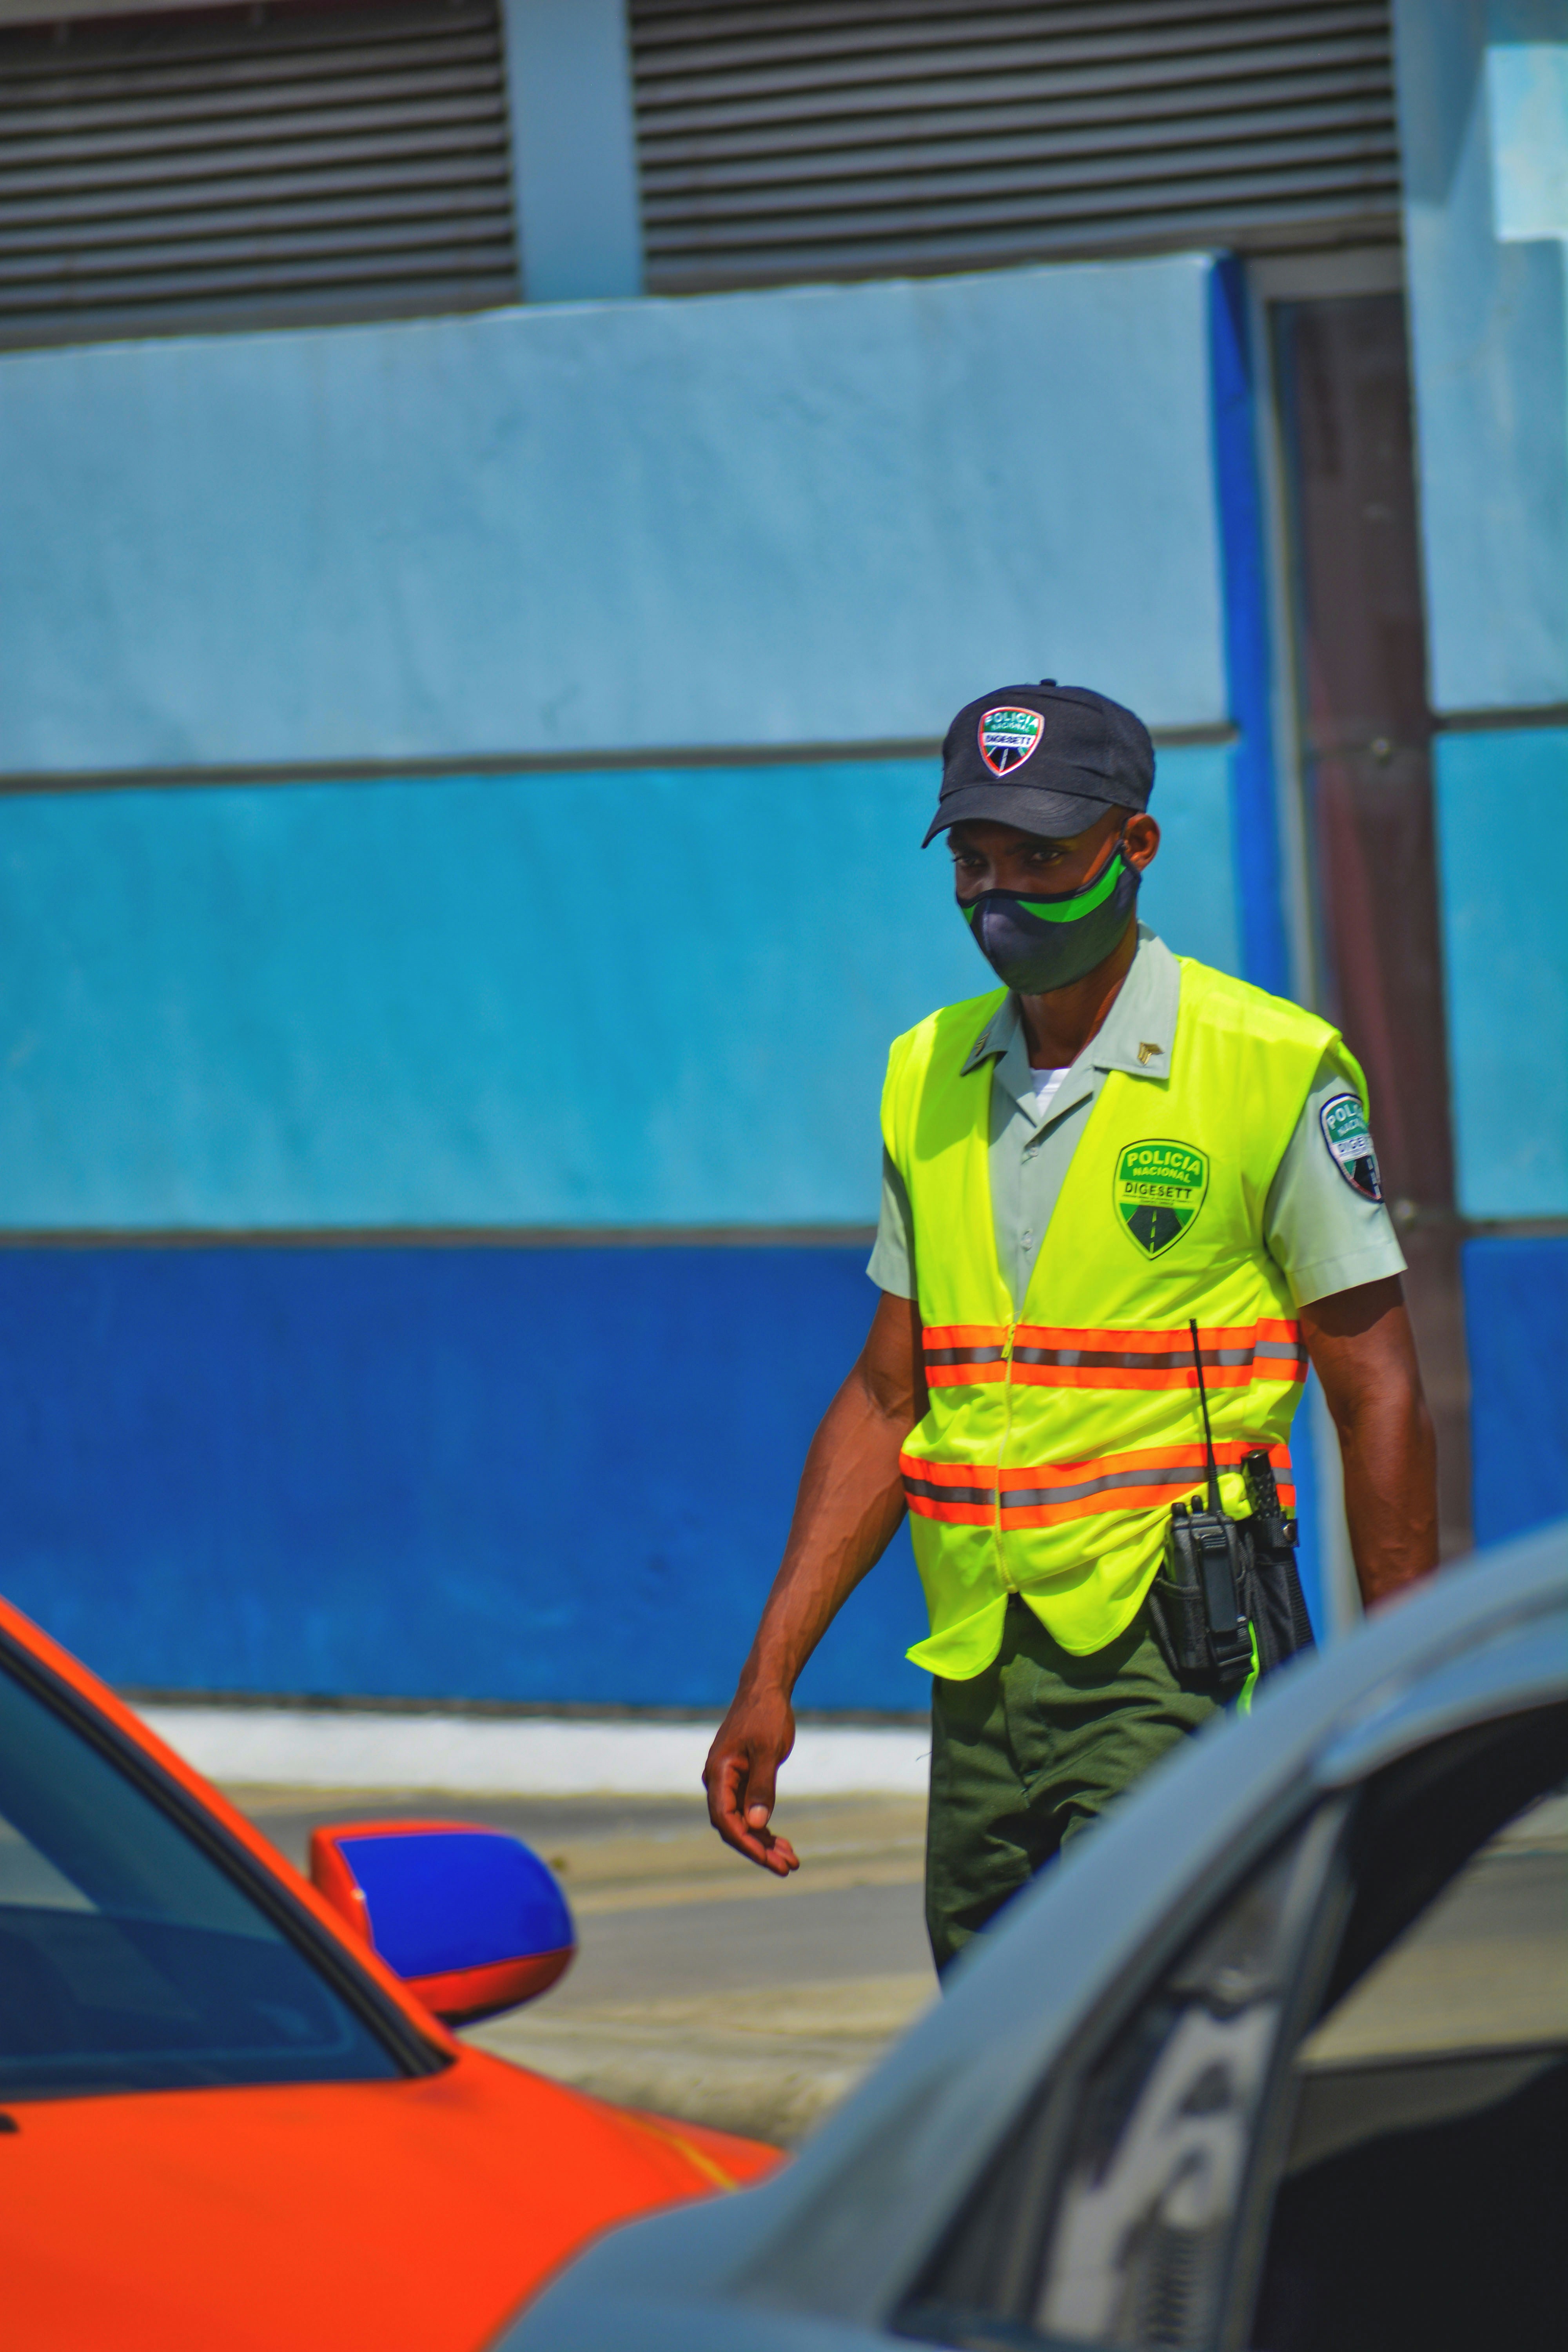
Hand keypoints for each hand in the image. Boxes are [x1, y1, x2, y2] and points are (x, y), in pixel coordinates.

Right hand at [703, 1688, 800, 1875]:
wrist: (765, 1690)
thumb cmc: (765, 1715)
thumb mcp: (767, 1750)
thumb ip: (761, 1787)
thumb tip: (756, 1825)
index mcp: (718, 1774)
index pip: (725, 1819)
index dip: (747, 1843)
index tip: (770, 1860)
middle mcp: (718, 1782)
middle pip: (733, 1827)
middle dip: (759, 1849)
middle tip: (787, 1868)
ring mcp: (729, 1783)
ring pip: (742, 1823)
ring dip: (764, 1843)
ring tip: (791, 1861)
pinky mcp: (742, 1781)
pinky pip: (749, 1812)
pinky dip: (765, 1828)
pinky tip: (783, 1842)